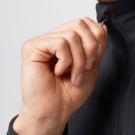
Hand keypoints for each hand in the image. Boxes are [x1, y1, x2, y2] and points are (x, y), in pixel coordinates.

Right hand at [13, 17, 106, 134]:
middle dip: (91, 47)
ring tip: (73, 76)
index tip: (96, 57)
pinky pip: (60, 43)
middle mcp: (52, 37)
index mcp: (65, 41)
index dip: (97, 37)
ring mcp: (41, 41)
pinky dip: (66, 61)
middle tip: (87, 67)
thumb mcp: (91, 66)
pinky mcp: (32, 47)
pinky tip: (57, 72)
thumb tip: (102, 26)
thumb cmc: (69, 94)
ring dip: (79, 60)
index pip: (85, 22)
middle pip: (80, 23)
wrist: (55, 112)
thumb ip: (97, 47)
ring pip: (71, 35)